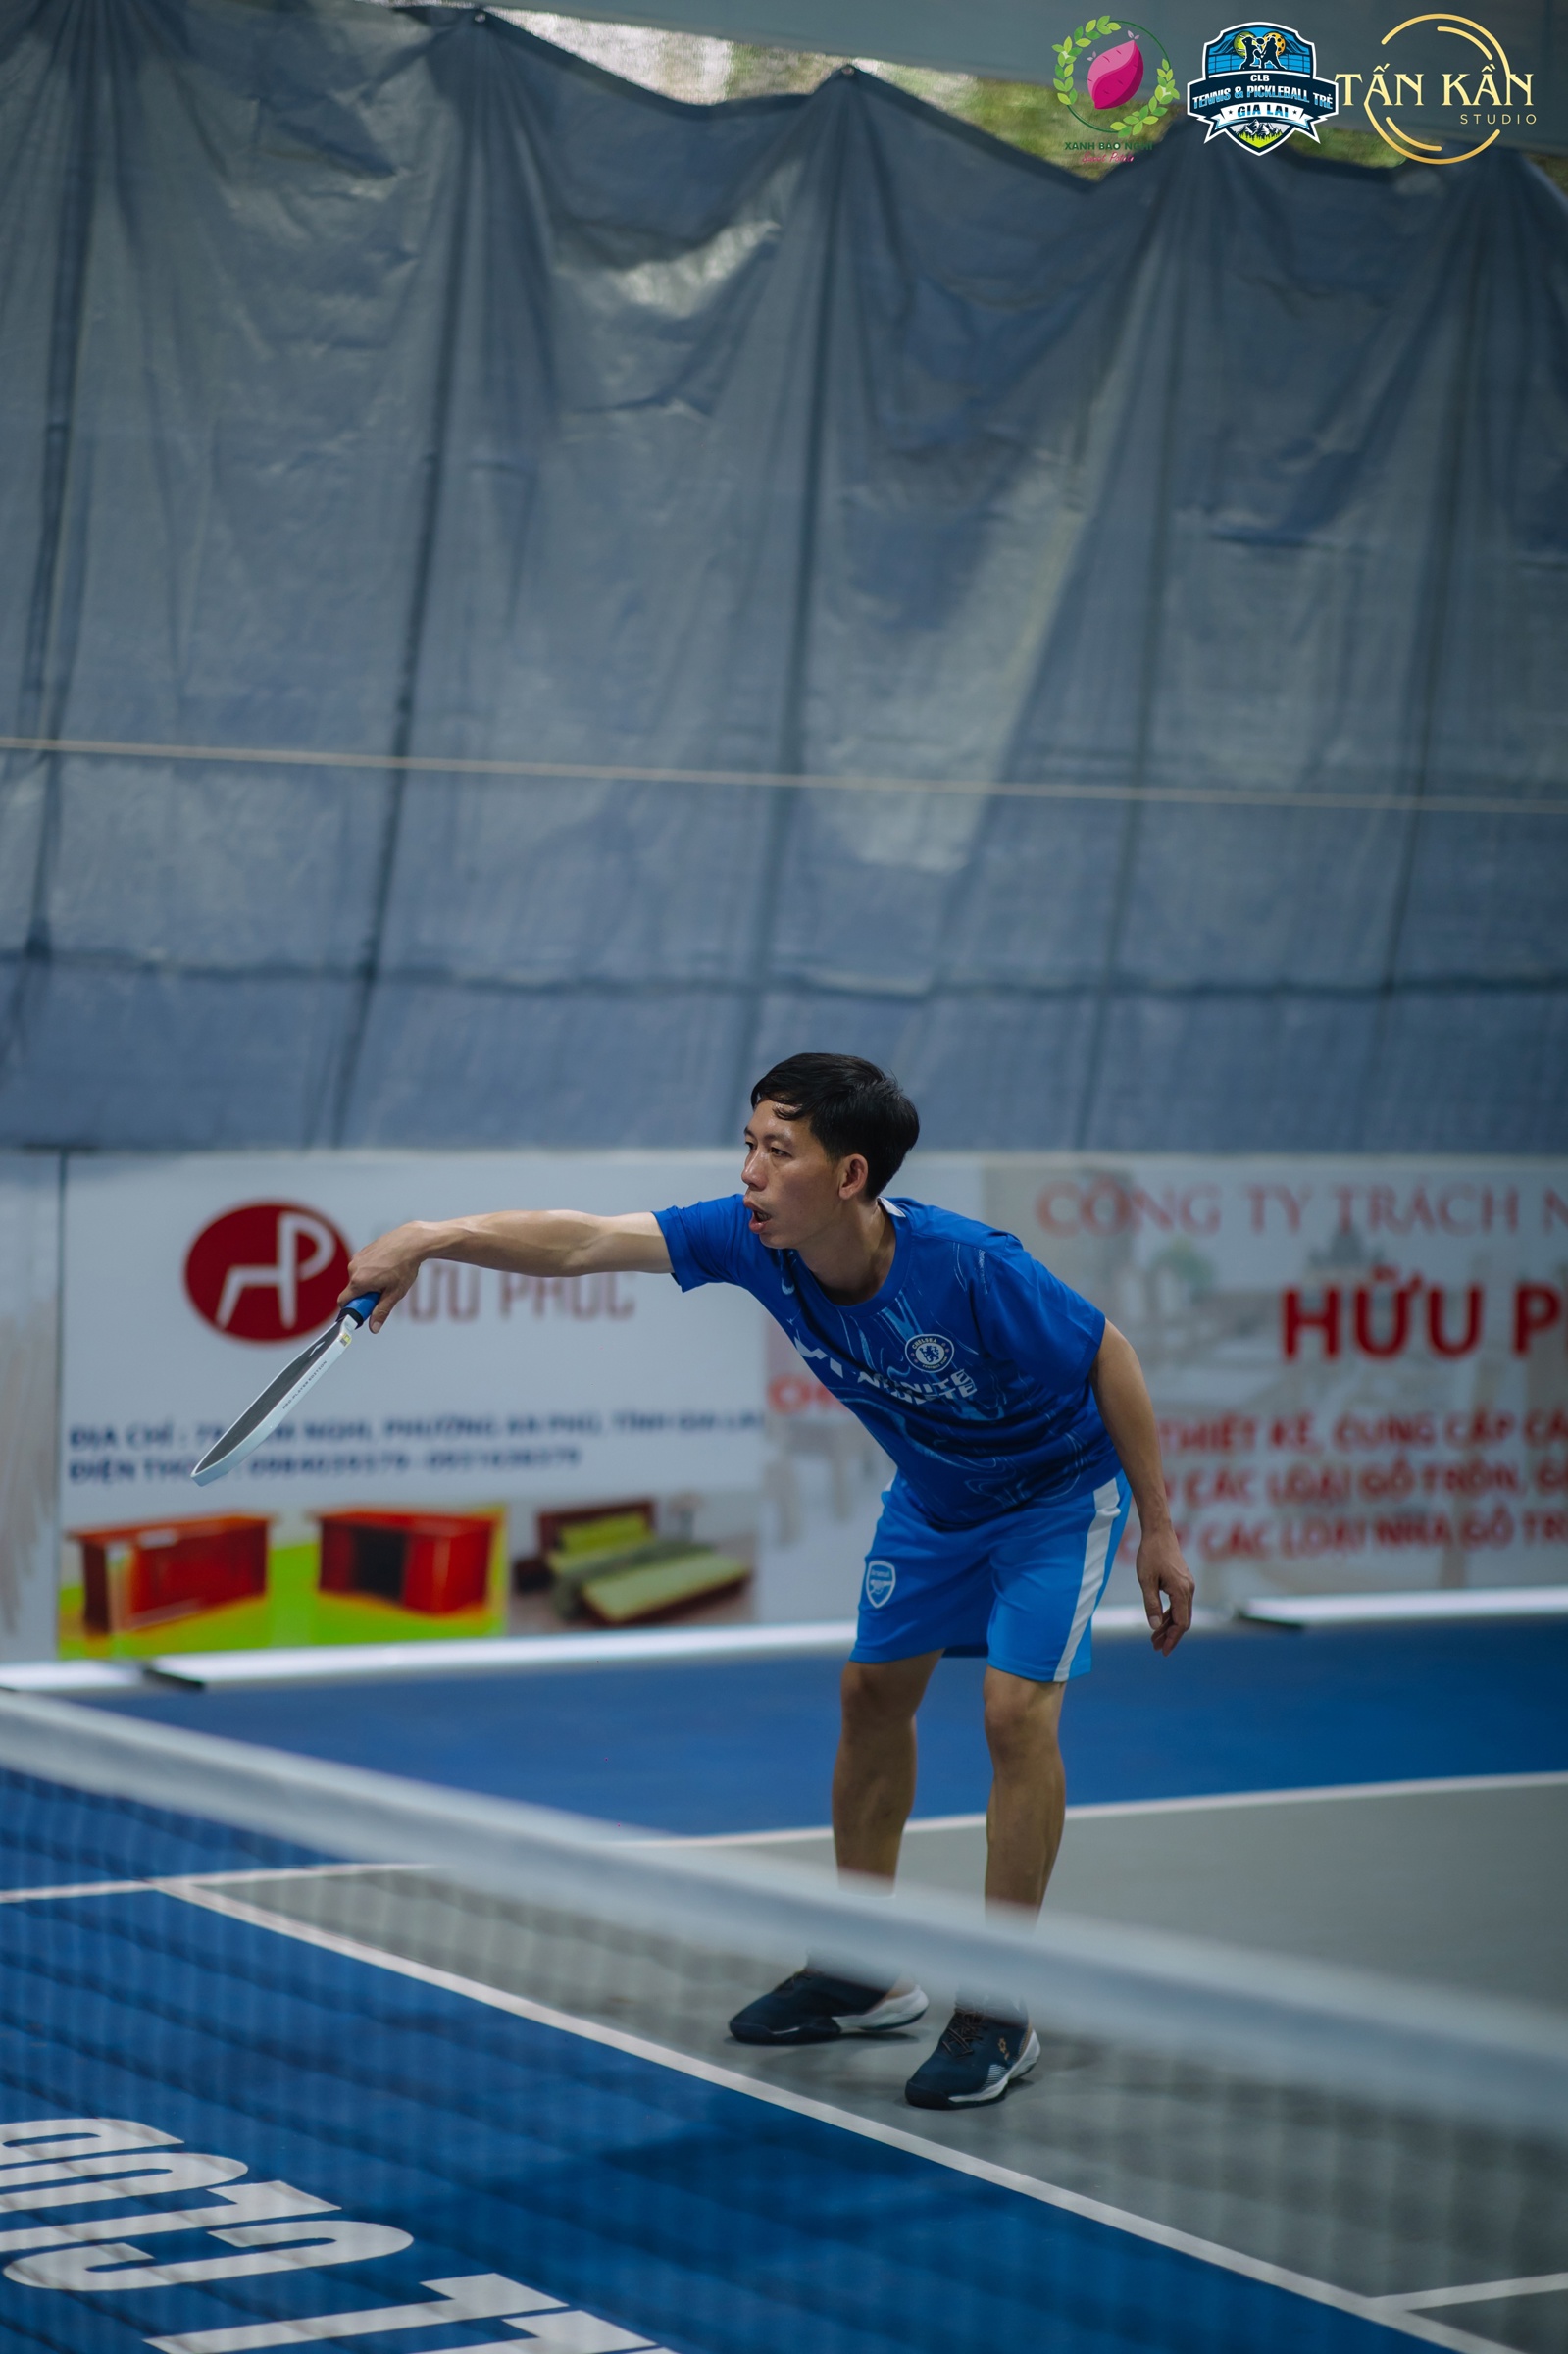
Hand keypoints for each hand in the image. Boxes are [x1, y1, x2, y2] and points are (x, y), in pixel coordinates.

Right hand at [339, 1222, 432, 1330]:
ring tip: (388, 1277)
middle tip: (383, 1293)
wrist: (411, 1241)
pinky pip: (361, 1267)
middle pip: (352, 1291)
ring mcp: (357, 1258)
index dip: (352, 1309)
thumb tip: (373, 1328)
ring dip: (368, 1283)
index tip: (365, 1310)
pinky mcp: (362, 1251)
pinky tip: (386, 1267)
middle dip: (364, 1296)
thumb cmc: (404, 1266)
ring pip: (357, 1278)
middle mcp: (353, 1269)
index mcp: (358, 1281)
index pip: (343, 1302)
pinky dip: (370, 1271)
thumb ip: (381, 1311)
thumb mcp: (395, 1293)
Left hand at [1135, 1523, 1193, 1655]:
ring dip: (1168, 1626)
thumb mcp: (1146, 1580)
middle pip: (1183, 1620)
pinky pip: (1179, 1603)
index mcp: (1181, 1591)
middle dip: (1170, 1635)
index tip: (1163, 1651)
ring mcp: (1187, 1585)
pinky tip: (1159, 1621)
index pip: (1181, 1623)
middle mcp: (1189, 1590)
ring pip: (1180, 1612)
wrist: (1159, 1532)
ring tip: (1155, 1638)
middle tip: (1156, 1648)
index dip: (1172, 1638)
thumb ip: (1150, 1604)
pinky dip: (1169, 1614)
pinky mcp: (1183, 1581)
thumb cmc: (1150, 1554)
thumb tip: (1154, 1627)